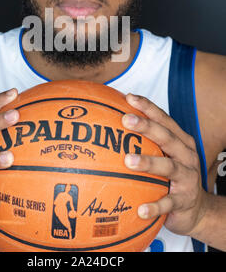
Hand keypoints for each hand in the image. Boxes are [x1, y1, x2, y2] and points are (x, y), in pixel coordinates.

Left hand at [122, 93, 206, 236]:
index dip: (148, 107)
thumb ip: (145, 142)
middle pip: (166, 137)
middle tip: (126, 120)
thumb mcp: (164, 156)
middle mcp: (186, 155)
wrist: (198, 209)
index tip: (129, 97)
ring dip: (148, 163)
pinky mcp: (184, 201)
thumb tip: (110, 127)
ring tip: (128, 161)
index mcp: (180, 141)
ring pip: (168, 167)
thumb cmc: (173, 177)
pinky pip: (168, 203)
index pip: (164, 119)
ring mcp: (187, 178)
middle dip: (147, 126)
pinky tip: (140, 210)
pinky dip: (155, 206)